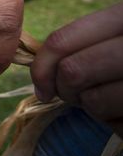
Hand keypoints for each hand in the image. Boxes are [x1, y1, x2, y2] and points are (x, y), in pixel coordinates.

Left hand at [31, 2, 122, 136]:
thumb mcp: (118, 30)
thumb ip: (83, 40)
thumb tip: (39, 64)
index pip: (62, 41)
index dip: (41, 66)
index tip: (40, 85)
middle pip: (73, 72)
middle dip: (63, 89)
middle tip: (72, 93)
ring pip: (92, 102)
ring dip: (91, 107)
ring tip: (108, 98)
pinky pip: (116, 125)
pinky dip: (115, 124)